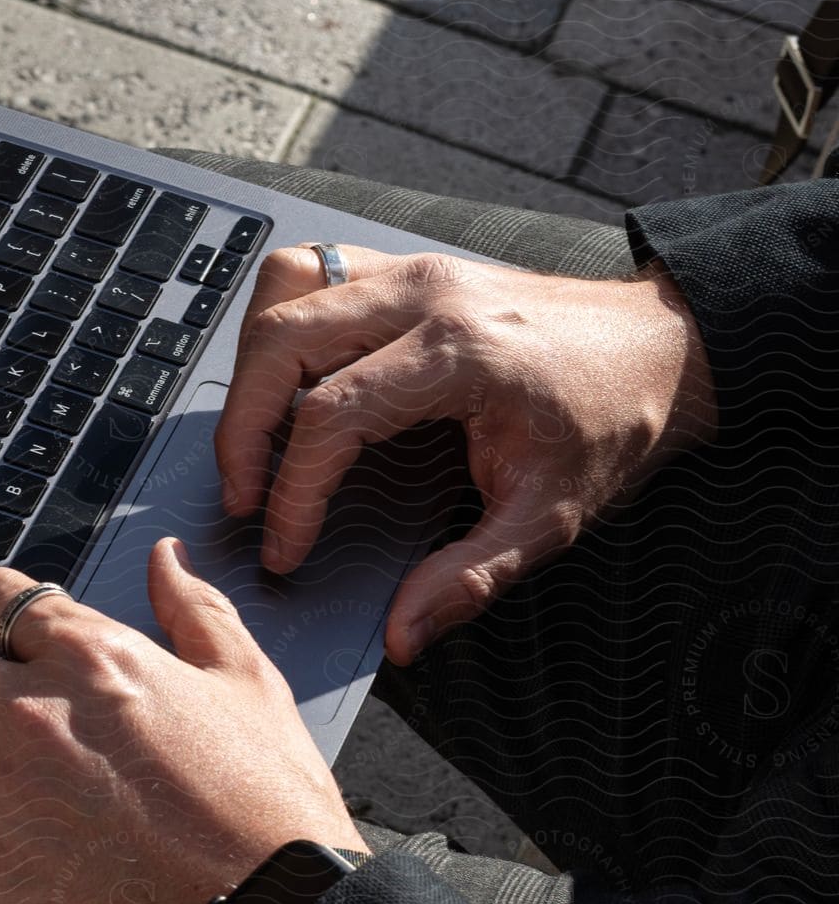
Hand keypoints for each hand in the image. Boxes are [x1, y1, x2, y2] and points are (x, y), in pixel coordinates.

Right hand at [215, 245, 717, 662]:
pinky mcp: (408, 268)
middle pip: (283, 339)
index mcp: (459, 353)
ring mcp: (414, 269)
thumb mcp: (550, 518)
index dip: (293, 492)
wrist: (661, 351)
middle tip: (242, 499)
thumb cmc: (612, 422)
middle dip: (242, 428)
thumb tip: (402, 635)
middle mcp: (427, 295)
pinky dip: (281, 327)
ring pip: (285, 288)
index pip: (331, 414)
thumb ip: (468, 578)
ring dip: (252, 366)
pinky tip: (287, 386)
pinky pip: (313, 273)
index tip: (285, 548)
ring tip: (255, 442)